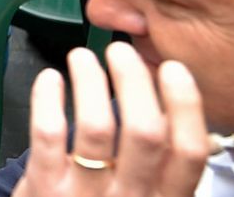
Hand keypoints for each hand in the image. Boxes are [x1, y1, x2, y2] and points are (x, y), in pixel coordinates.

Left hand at [10, 43, 207, 196]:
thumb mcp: (145, 194)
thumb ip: (158, 159)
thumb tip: (167, 100)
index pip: (189, 152)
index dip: (185, 105)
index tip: (172, 68)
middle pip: (144, 132)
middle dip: (134, 82)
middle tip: (121, 51)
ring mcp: (86, 196)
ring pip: (95, 127)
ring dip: (90, 81)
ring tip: (82, 57)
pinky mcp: (44, 188)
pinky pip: (48, 134)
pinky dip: (48, 99)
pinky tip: (50, 79)